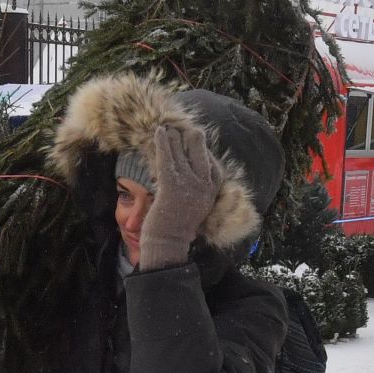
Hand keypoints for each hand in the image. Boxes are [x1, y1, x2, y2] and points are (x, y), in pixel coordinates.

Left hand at [137, 124, 222, 269]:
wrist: (168, 243)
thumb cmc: (179, 224)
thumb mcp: (198, 203)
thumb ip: (200, 186)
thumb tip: (195, 168)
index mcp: (214, 188)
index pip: (211, 160)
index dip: (200, 150)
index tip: (191, 143)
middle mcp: (204, 184)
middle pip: (200, 150)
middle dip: (191, 138)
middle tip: (183, 131)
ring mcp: (189, 185)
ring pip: (181, 151)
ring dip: (173, 138)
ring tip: (167, 129)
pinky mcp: (171, 187)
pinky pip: (167, 158)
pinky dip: (162, 143)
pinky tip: (159, 132)